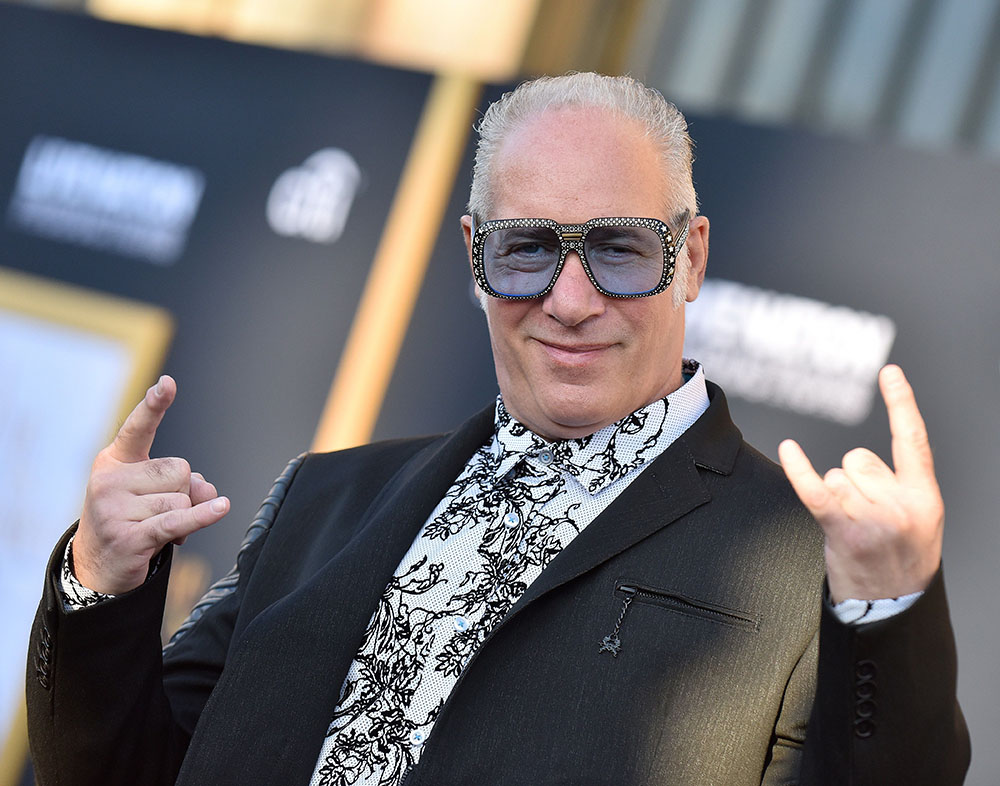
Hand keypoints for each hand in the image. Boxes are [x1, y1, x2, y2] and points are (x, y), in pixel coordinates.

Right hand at [73, 375, 229, 594]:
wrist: (98, 568)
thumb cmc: (131, 520)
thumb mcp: (153, 493)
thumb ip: (183, 482)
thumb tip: (208, 491)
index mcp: (113, 461)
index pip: (138, 428)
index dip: (154, 407)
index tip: (168, 385)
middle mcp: (109, 480)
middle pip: (179, 470)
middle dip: (183, 491)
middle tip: (160, 512)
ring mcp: (114, 509)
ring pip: (182, 498)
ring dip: (184, 517)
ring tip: (158, 530)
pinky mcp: (129, 537)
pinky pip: (177, 520)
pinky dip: (202, 517)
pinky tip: (221, 508)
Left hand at [778, 365, 942, 603]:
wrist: (893, 608)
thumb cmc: (899, 561)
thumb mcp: (919, 520)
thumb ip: (897, 486)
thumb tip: (855, 464)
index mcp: (924, 496)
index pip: (913, 440)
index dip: (902, 403)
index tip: (889, 373)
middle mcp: (902, 504)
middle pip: (858, 460)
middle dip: (853, 482)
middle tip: (865, 517)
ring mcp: (874, 520)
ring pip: (836, 477)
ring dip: (835, 498)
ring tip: (851, 529)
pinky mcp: (844, 532)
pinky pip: (816, 491)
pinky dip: (799, 470)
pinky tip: (789, 450)